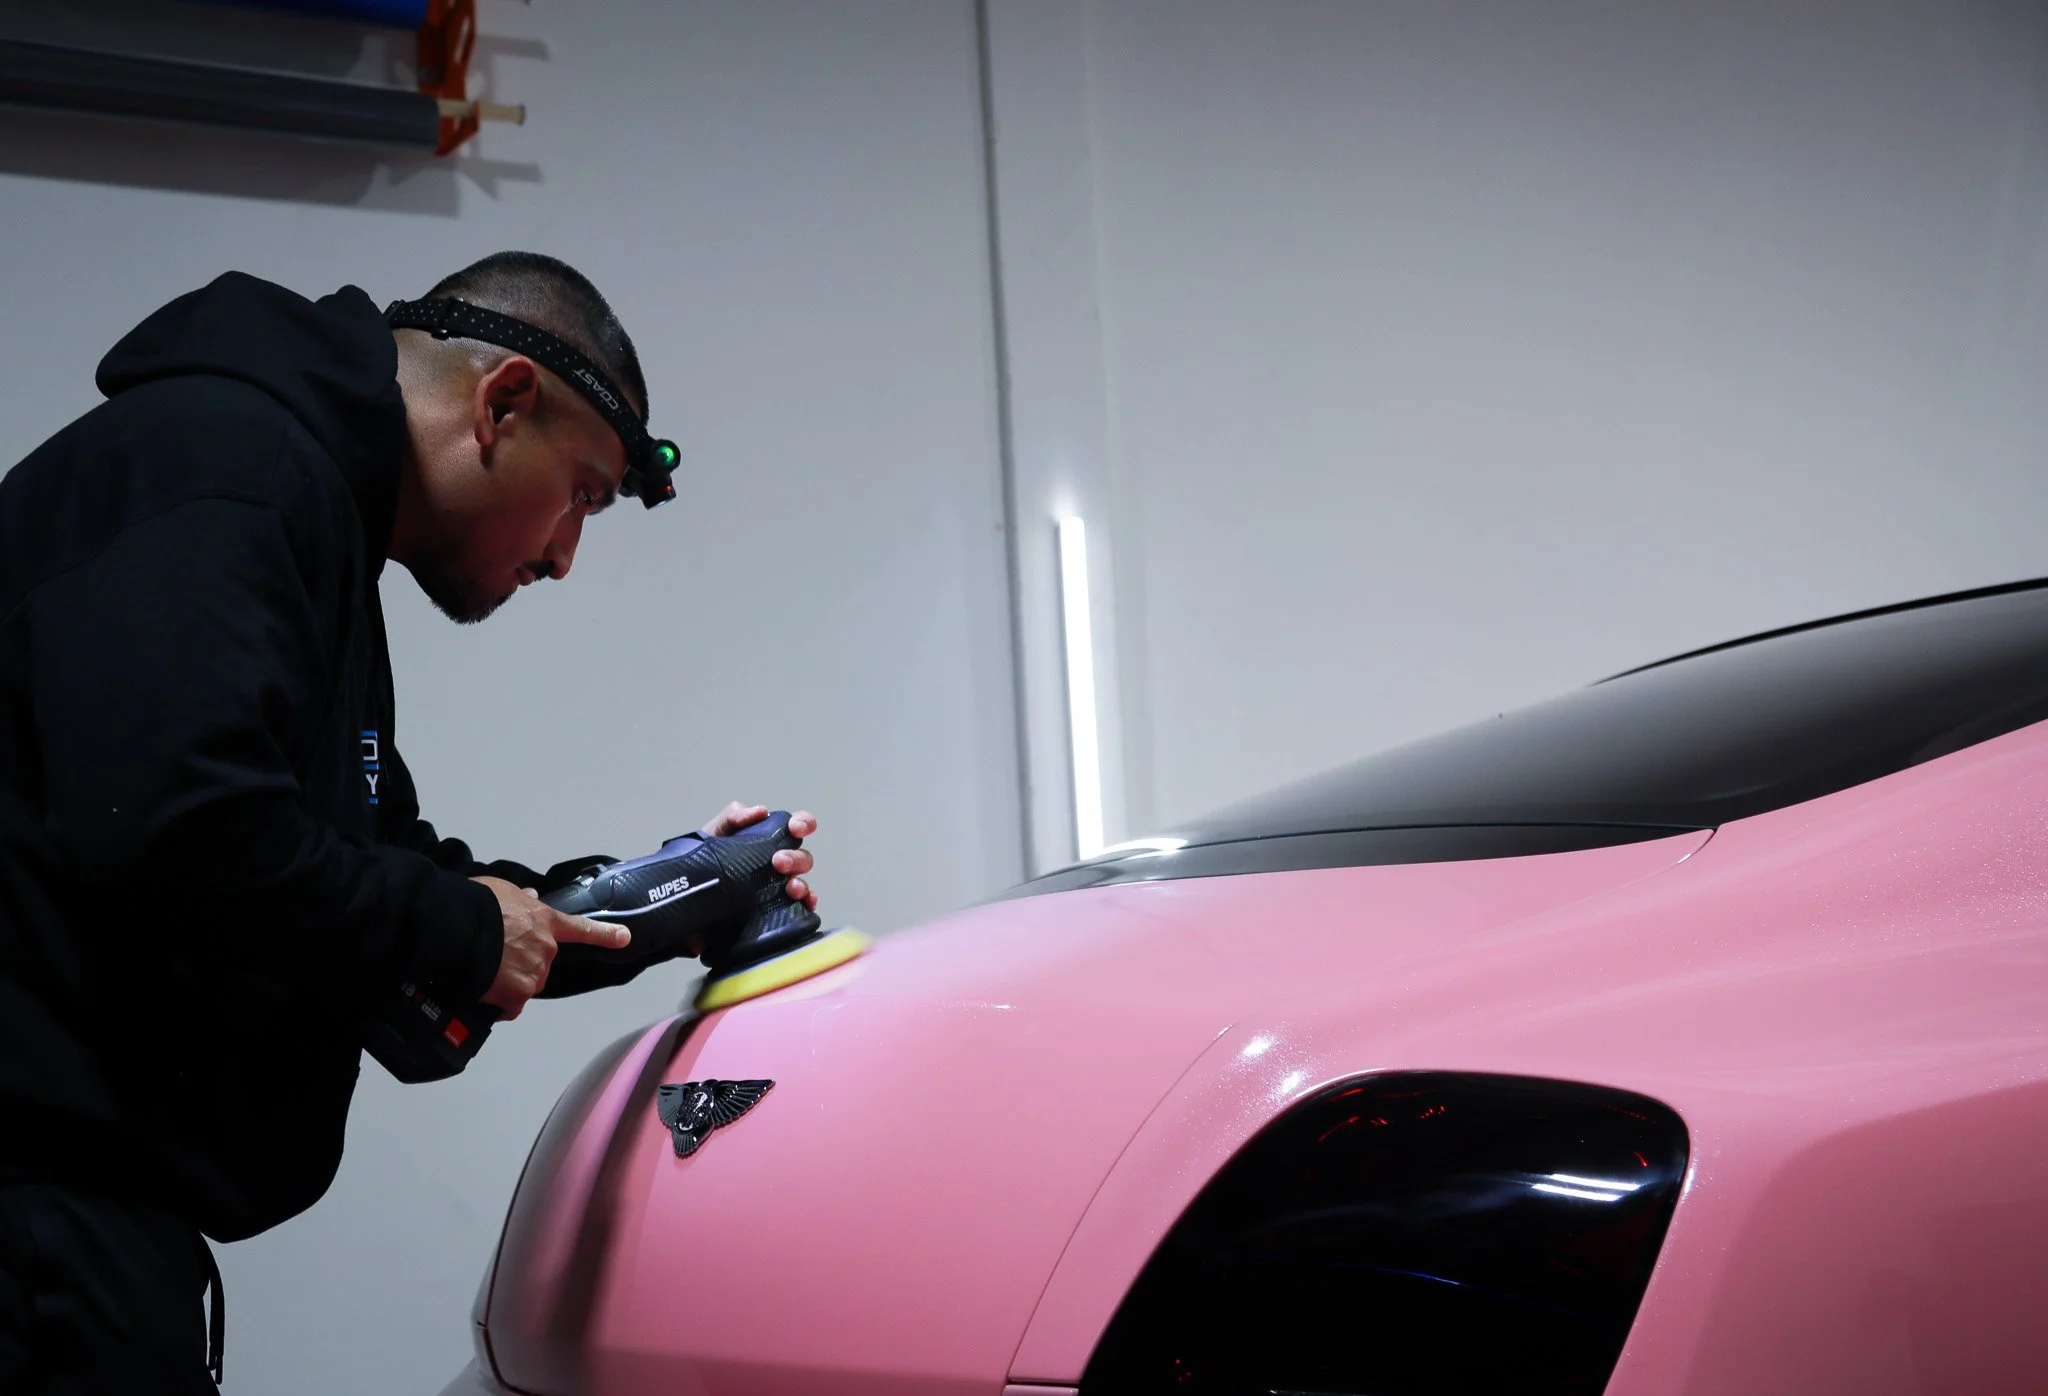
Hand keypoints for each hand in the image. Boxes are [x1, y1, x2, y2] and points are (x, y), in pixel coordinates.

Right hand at [473, 875, 630, 1018]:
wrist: (459, 927)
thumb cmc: (478, 905)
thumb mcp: (504, 892)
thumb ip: (521, 901)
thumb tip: (531, 899)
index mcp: (546, 921)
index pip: (581, 928)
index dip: (604, 934)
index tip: (624, 938)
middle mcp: (546, 948)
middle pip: (540, 962)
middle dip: (521, 961)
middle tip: (495, 954)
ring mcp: (534, 973)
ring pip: (525, 983)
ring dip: (509, 981)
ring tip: (485, 967)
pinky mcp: (518, 994)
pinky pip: (511, 1006)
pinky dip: (500, 1003)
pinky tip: (486, 990)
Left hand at [699, 801, 819, 912]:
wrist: (683, 904)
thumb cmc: (701, 866)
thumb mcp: (711, 835)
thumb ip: (731, 817)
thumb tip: (760, 811)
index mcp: (766, 843)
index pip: (794, 828)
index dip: (803, 824)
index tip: (795, 828)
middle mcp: (776, 867)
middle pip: (801, 858)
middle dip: (795, 858)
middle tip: (778, 862)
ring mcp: (776, 891)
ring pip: (801, 885)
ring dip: (801, 884)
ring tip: (789, 888)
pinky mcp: (771, 915)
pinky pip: (798, 910)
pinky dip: (806, 906)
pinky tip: (802, 904)